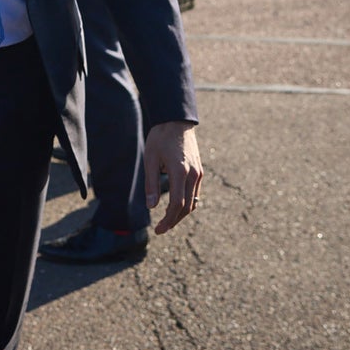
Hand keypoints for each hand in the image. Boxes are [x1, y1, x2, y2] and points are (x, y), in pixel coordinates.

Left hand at [144, 120, 202, 234]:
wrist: (177, 120)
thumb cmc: (160, 138)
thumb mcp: (150, 159)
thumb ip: (151, 183)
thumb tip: (151, 207)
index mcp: (180, 172)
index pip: (177, 204)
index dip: (168, 220)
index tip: (159, 229)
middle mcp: (193, 174)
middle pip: (187, 207)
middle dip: (174, 220)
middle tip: (161, 229)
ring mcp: (198, 173)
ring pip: (193, 202)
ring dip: (181, 214)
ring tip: (167, 220)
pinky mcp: (199, 170)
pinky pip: (195, 192)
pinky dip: (187, 203)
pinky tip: (176, 206)